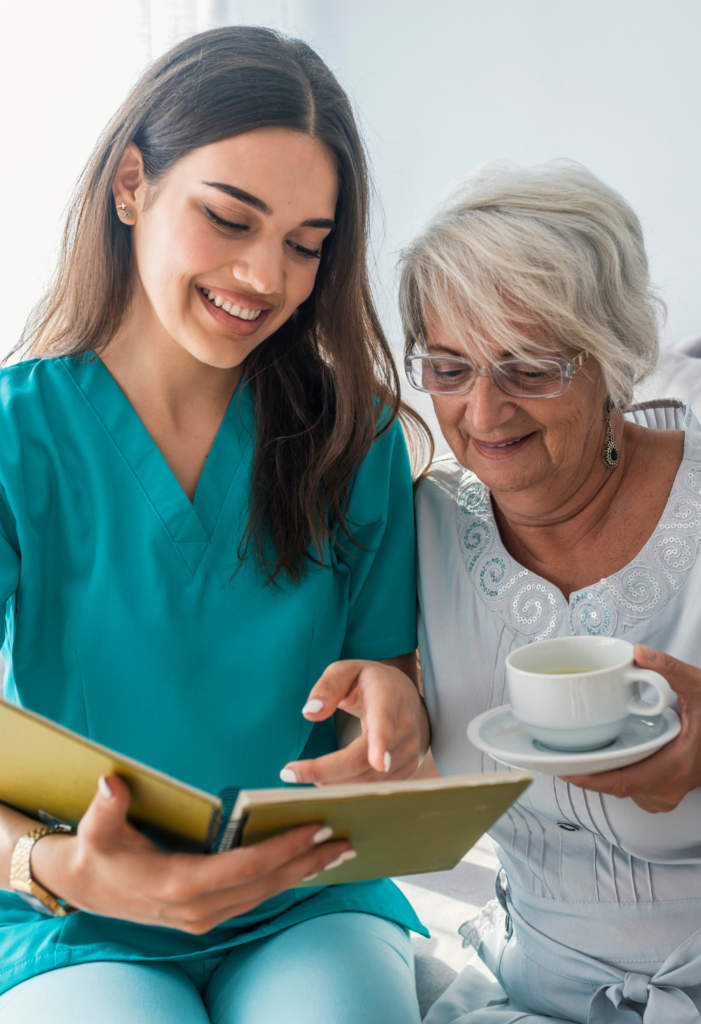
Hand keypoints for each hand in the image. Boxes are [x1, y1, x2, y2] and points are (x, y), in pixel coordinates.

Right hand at [31, 775, 353, 932]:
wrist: (86, 888)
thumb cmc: (97, 851)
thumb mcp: (95, 829)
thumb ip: (107, 807)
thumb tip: (111, 782)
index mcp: (177, 885)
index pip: (243, 869)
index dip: (282, 850)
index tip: (316, 829)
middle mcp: (196, 909)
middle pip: (264, 886)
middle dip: (306, 863)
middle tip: (345, 839)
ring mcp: (203, 917)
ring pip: (264, 895)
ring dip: (301, 873)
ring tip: (338, 849)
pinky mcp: (207, 915)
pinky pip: (255, 897)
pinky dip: (283, 880)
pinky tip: (306, 864)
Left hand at [280, 654, 429, 785]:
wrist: (403, 696)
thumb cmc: (367, 682)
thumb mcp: (345, 671)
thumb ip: (327, 686)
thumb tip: (310, 712)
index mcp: (388, 697)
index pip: (385, 721)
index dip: (382, 742)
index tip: (379, 763)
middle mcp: (405, 726)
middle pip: (368, 760)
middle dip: (328, 770)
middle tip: (290, 773)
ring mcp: (410, 750)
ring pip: (370, 779)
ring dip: (334, 782)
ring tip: (303, 774)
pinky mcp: (407, 769)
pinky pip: (377, 787)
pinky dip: (349, 787)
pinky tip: (327, 781)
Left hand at [561, 644, 700, 811]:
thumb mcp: (700, 688)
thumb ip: (670, 670)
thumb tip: (640, 654)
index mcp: (674, 767)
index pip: (624, 782)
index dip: (592, 779)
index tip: (567, 771)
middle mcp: (669, 788)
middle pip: (618, 788)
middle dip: (589, 774)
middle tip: (561, 756)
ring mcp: (668, 794)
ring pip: (625, 790)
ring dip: (603, 775)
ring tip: (578, 754)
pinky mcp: (666, 791)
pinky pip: (634, 789)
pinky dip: (618, 775)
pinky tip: (606, 758)